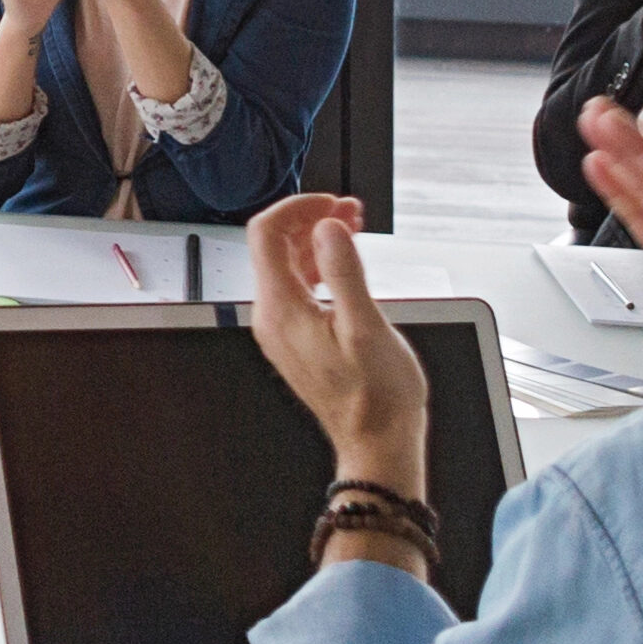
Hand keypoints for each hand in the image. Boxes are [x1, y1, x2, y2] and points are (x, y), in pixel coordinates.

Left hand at [243, 193, 429, 492]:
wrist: (375, 441)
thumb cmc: (376, 395)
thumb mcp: (366, 325)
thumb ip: (343, 271)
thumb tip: (328, 229)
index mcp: (281, 309)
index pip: (266, 234)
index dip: (297, 208)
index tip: (331, 202)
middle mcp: (272, 317)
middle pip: (274, 247)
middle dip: (310, 219)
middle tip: (350, 210)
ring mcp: (281, 329)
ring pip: (287, 266)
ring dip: (316, 240)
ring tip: (353, 226)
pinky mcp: (296, 338)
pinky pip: (298, 288)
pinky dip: (319, 266)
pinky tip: (345, 260)